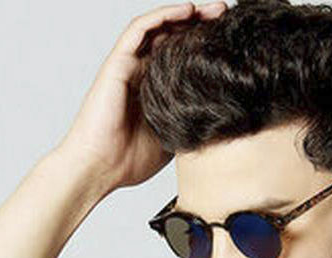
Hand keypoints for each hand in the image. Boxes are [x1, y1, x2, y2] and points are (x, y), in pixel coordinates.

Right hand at [53, 1, 227, 194]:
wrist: (99, 168)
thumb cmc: (128, 161)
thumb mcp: (174, 138)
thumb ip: (191, 120)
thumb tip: (224, 116)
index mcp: (154, 89)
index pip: (181, 57)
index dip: (204, 45)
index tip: (232, 41)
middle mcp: (141, 72)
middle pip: (173, 36)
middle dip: (201, 23)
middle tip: (227, 16)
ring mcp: (128, 65)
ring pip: (159, 27)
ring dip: (186, 14)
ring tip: (214, 10)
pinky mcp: (117, 63)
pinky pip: (140, 29)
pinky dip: (164, 16)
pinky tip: (187, 11)